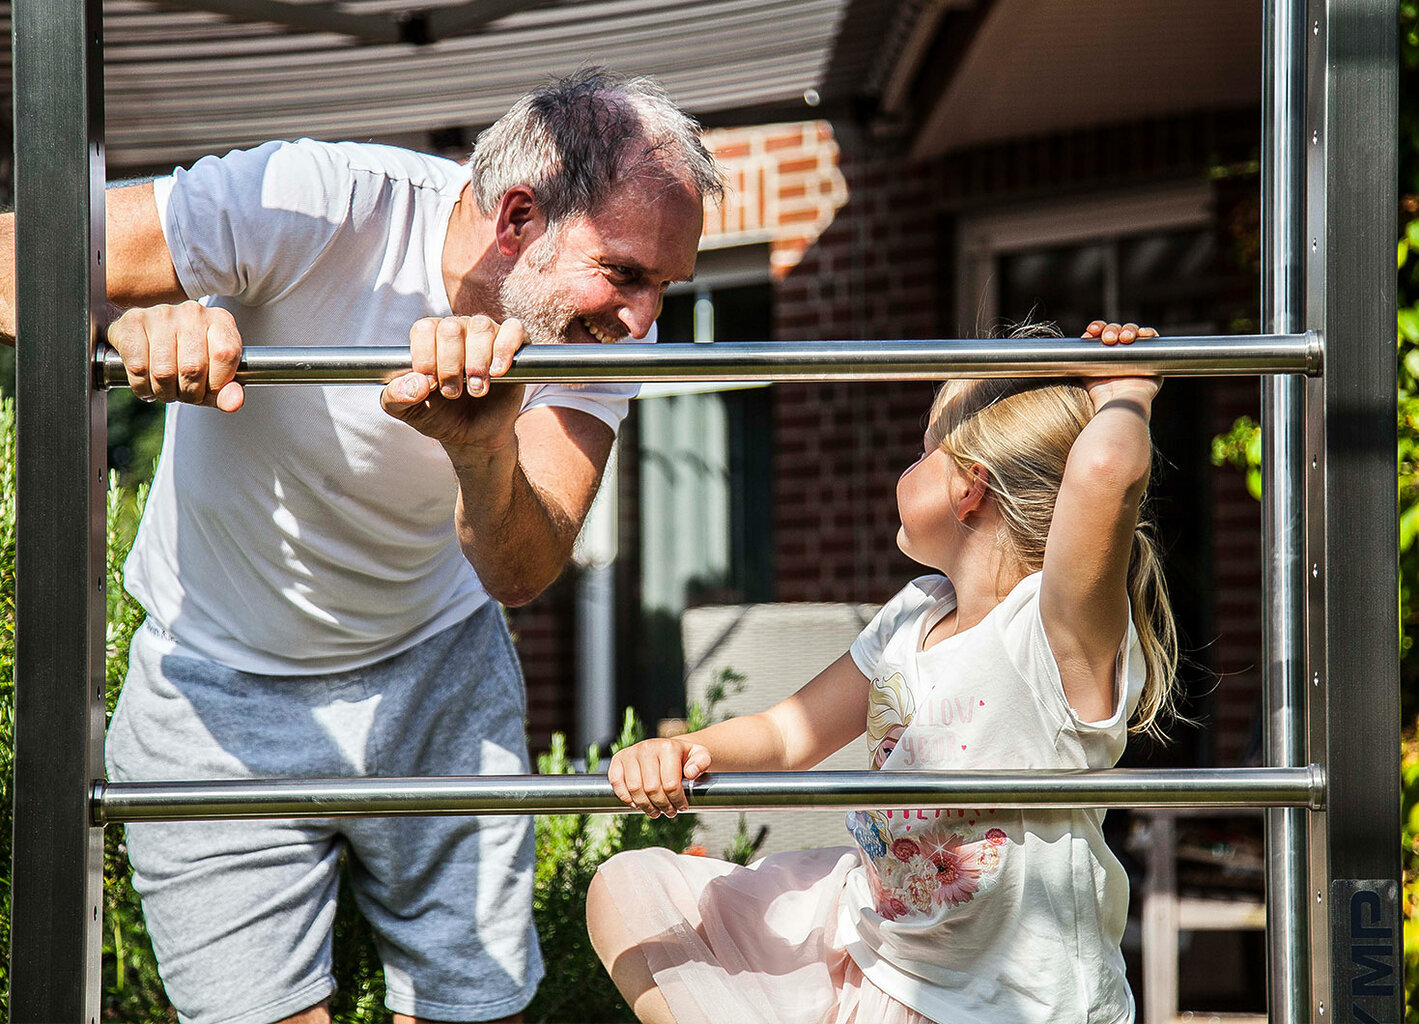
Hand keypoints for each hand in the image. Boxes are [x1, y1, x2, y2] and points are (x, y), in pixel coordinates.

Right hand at [107, 300, 243, 411]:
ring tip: (165, 389)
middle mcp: (193, 313)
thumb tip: (234, 403)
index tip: (207, 390)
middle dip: (187, 393)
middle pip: (192, 368)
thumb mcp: (214, 373)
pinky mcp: (133, 320)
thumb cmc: (186, 356)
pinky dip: (142, 386)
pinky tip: (146, 384)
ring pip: (164, 371)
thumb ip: (227, 390)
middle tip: (183, 394)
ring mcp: (162, 314)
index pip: (225, 356)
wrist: (145, 334)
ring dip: (163, 392)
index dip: (216, 384)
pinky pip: (138, 368)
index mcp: (220, 321)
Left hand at [381, 314, 528, 451]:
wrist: (473, 437)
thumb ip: (395, 397)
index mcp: (430, 338)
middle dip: (449, 365)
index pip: (424, 329)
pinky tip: (498, 372)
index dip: (425, 356)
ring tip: (477, 390)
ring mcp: (487, 335)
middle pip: (451, 327)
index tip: (429, 384)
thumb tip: (415, 384)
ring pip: (481, 327)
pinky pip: (513, 330)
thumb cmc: (440, 416)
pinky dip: (505, 349)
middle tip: (452, 393)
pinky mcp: (515, 346)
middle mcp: (459, 329)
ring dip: (476, 363)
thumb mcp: (407, 411)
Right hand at [607, 737, 713, 817]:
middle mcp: (647, 747)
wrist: (666, 749)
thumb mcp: (700, 756)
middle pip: (652, 789)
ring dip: (645, 806)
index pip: (670, 784)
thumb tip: (690, 772)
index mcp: (667, 747)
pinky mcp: (618, 760)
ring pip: (634, 789)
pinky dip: (626, 798)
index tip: (682, 807)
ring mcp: (630, 753)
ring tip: (655, 811)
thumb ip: (702, 762)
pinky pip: (617, 784)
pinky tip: (637, 803)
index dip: (677, 801)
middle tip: (669, 812)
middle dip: (662, 806)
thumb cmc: (684, 757)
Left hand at [1082, 320, 1161, 409]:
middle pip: (1117, 330)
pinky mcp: (1153, 358)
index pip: (1102, 333)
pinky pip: (1152, 339)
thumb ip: (1082, 358)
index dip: (1098, 328)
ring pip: (1133, 332)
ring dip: (1128, 330)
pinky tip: (1143, 335)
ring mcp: (1137, 354)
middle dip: (1112, 330)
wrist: (1120, 404)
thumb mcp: (1087, 372)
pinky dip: (1148, 333)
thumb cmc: (1102, 394)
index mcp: (1105, 354)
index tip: (1091, 332)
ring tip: (1124, 339)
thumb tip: (1078, 341)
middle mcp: (1121, 352)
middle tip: (1108, 339)